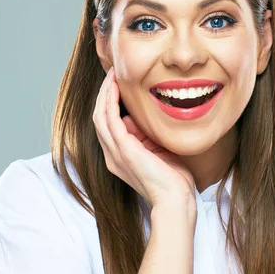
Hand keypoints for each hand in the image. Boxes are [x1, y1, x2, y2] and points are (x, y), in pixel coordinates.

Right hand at [93, 67, 196, 209]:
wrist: (176, 200)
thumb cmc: (173, 178)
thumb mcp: (156, 150)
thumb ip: (145, 135)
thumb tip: (135, 118)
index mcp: (118, 156)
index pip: (106, 123)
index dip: (108, 101)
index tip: (117, 83)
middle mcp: (111, 155)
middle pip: (98, 116)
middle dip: (103, 93)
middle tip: (111, 73)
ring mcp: (115, 153)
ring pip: (100, 115)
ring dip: (105, 93)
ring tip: (111, 75)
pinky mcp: (123, 150)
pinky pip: (110, 120)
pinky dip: (110, 101)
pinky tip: (115, 87)